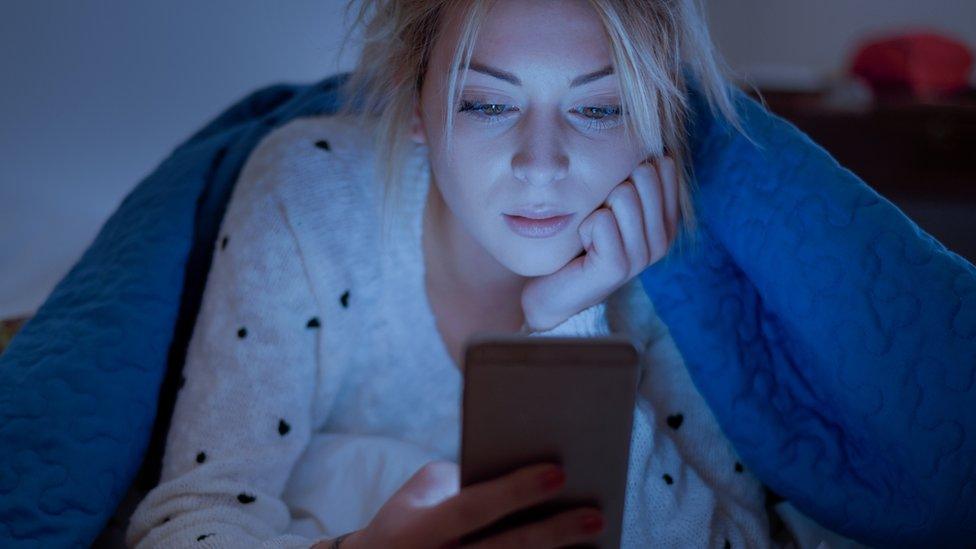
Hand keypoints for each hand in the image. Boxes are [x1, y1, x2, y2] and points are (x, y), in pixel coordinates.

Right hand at [339, 460, 603, 548]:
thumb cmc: (403, 525)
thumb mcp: (415, 497)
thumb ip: (457, 479)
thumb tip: (518, 466)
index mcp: (420, 531)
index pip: (472, 508)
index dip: (515, 491)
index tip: (559, 472)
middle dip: (553, 533)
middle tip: (596, 515)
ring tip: (597, 538)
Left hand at [521, 155, 679, 330]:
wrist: (551, 288)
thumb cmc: (579, 238)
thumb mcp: (608, 200)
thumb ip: (630, 172)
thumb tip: (642, 131)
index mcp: (667, 219)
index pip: (664, 165)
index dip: (628, 169)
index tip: (612, 197)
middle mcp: (663, 238)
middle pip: (644, 174)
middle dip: (611, 187)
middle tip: (599, 217)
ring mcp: (643, 256)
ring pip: (623, 195)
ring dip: (596, 208)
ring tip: (591, 234)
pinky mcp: (618, 268)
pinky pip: (601, 221)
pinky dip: (584, 227)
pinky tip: (583, 246)